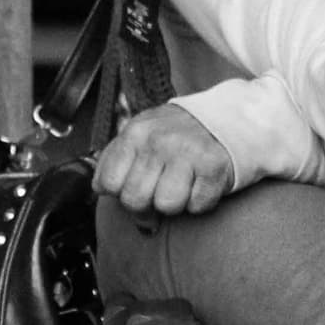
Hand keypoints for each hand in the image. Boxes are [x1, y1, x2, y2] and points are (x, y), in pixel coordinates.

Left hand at [92, 102, 234, 219]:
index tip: (134, 188)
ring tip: (182, 186)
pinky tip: (200, 184)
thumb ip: (114, 158)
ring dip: (176, 203)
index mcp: (135, 133)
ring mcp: (188, 153)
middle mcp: (159, 141)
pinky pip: (197, 205)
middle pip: (136, 199)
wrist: (224, 119)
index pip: (109, 184)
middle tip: (159, 193)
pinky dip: (200, 201)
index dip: (120, 194)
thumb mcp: (140, 134)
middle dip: (147, 205)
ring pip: (166, 205)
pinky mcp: (214, 167)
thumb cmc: (177, 134)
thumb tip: (100, 187)